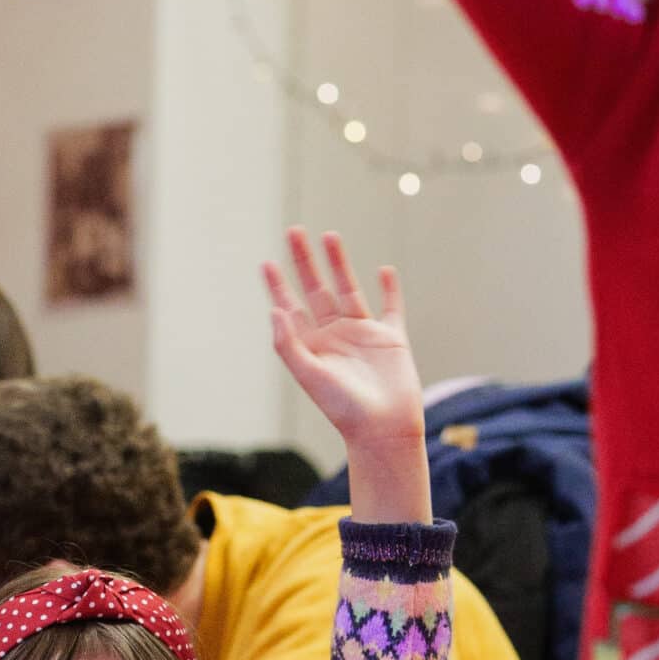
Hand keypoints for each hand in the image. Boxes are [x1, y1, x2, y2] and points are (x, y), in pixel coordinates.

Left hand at [263, 230, 424, 449]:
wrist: (383, 428)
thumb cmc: (343, 409)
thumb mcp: (309, 375)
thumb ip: (288, 344)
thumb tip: (273, 310)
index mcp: (312, 346)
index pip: (290, 308)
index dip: (278, 286)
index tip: (267, 263)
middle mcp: (335, 336)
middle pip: (316, 289)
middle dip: (304, 261)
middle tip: (293, 231)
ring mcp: (363, 334)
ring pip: (348, 289)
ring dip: (339, 263)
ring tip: (329, 236)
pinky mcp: (391, 338)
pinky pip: (391, 307)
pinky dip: (389, 289)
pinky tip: (384, 270)